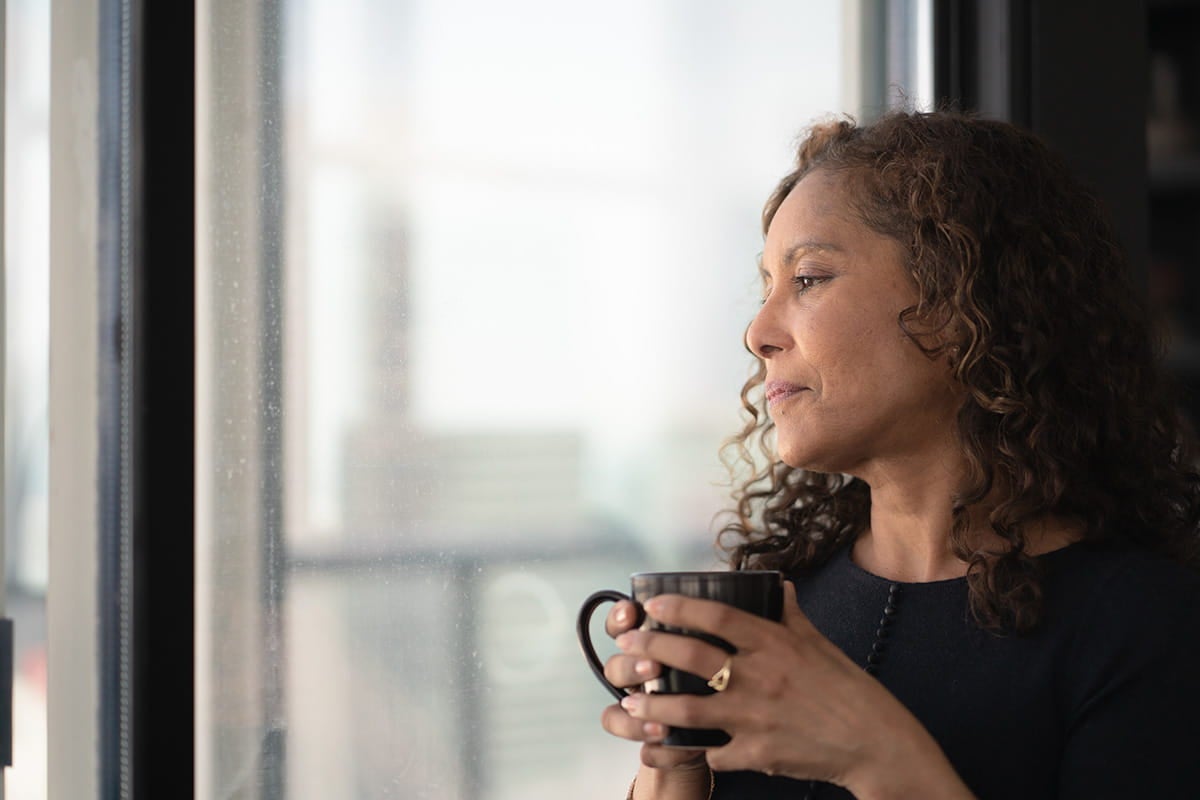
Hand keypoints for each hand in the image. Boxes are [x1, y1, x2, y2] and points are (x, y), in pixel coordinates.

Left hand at [613, 583, 972, 796]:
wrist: (876, 744)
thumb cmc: (848, 690)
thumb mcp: (819, 644)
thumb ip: (790, 615)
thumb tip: (779, 585)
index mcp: (775, 643)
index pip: (717, 614)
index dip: (679, 607)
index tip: (652, 605)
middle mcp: (761, 676)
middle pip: (692, 656)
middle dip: (651, 648)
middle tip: (627, 646)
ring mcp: (756, 718)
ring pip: (688, 709)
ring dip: (653, 705)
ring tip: (630, 702)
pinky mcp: (757, 755)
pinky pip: (712, 754)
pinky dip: (688, 752)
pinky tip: (666, 748)